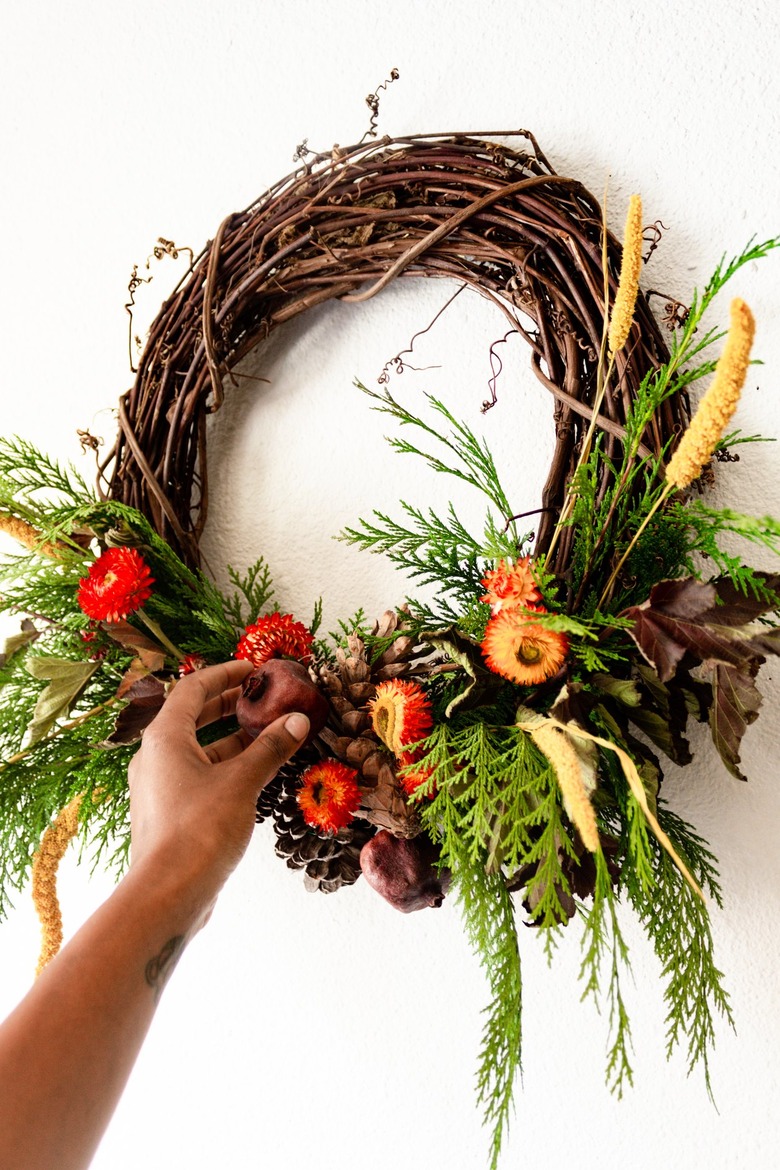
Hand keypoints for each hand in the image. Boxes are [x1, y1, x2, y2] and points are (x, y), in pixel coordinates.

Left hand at [127, 659, 308, 921]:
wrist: (168, 894)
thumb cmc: (200, 830)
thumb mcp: (242, 781)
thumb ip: (270, 747)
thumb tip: (298, 720)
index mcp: (164, 737)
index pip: (193, 689)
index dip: (225, 674)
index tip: (254, 670)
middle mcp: (155, 757)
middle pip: (193, 717)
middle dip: (230, 706)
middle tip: (263, 699)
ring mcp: (159, 787)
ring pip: (198, 750)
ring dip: (232, 739)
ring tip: (270, 735)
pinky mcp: (169, 814)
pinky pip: (198, 776)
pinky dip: (226, 767)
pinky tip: (256, 774)